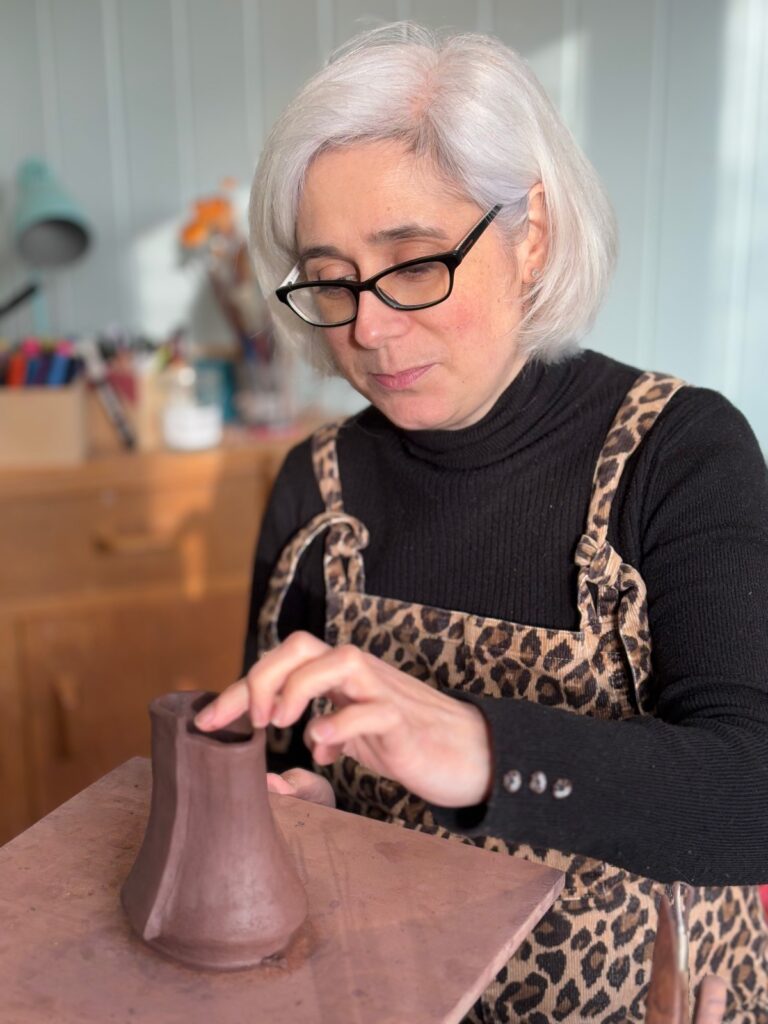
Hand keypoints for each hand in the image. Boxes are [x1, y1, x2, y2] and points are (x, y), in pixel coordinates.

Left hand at [195, 631, 492, 807]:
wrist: (472, 755)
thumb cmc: (411, 743)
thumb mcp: (358, 742)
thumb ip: (328, 741)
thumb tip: (294, 759)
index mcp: (340, 678)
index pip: (283, 664)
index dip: (239, 688)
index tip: (205, 722)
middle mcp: (359, 676)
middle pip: (302, 646)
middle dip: (261, 676)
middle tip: (245, 722)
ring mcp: (385, 692)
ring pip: (339, 661)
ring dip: (298, 687)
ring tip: (277, 724)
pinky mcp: (406, 722)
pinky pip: (374, 709)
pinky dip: (342, 722)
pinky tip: (321, 745)